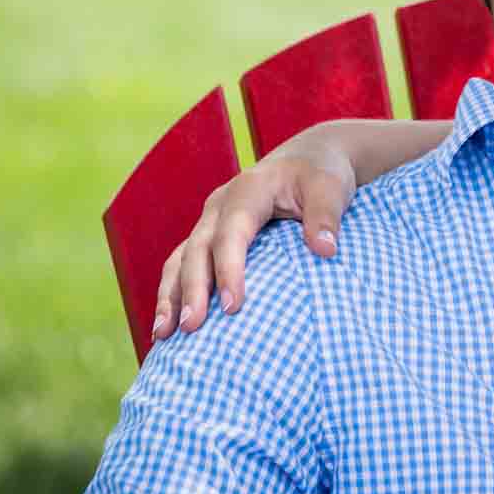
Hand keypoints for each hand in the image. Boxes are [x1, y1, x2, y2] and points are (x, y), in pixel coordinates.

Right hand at [151, 123, 357, 338]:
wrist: (309, 158)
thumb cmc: (320, 174)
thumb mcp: (330, 186)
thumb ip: (326, 215)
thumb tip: (325, 249)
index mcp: (248, 189)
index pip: (232, 232)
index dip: (229, 268)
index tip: (232, 306)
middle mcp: (220, 205)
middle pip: (198, 248)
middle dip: (192, 289)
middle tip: (192, 326)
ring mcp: (211, 221)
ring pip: (181, 258)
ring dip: (170, 295)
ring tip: (163, 335)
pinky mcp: (210, 236)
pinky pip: (183, 265)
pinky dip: (174, 293)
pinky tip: (169, 326)